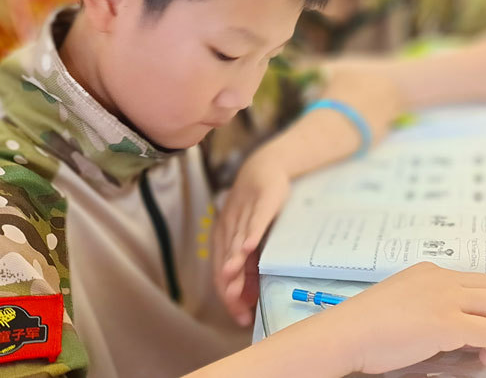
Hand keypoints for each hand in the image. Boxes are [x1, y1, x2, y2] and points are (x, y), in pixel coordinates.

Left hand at [212, 146, 290, 325]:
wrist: (263, 167)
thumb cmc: (257, 208)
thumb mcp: (253, 238)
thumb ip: (249, 266)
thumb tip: (248, 298)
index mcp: (224, 237)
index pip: (222, 272)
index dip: (229, 296)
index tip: (240, 317)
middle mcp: (229, 227)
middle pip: (227, 261)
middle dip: (230, 286)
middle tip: (236, 308)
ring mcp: (243, 213)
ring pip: (236, 242)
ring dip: (234, 263)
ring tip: (232, 284)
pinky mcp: (260, 201)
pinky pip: (254, 221)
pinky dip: (250, 234)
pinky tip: (247, 248)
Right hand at [323, 262, 485, 373]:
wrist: (344, 335)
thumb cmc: (365, 328)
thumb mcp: (403, 306)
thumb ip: (433, 310)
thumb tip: (466, 337)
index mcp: (430, 274)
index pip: (481, 281)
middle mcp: (442, 279)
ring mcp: (445, 298)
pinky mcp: (447, 322)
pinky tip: (481, 360)